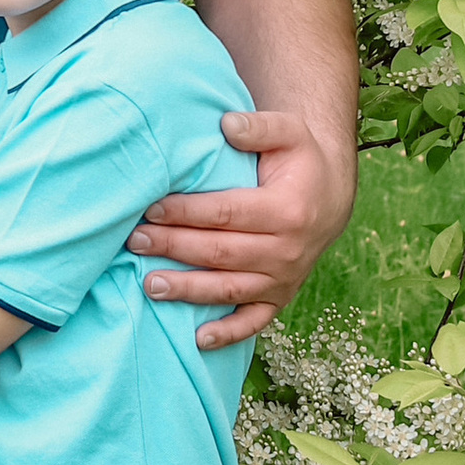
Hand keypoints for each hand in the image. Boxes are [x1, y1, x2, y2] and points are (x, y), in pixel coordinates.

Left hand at [127, 106, 352, 348]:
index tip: (150, 208)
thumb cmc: (300, 161)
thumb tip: (225, 124)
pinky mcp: (280, 297)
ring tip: (149, 285)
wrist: (330, 197)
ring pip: (230, 289)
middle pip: (221, 252)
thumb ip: (259, 127)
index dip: (186, 211)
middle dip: (174, 247)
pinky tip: (198, 340)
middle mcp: (288, 250)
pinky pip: (254, 321)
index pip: (227, 213)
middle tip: (134, 241)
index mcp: (288, 210)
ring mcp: (284, 279)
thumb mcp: (289, 133)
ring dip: (189, 290)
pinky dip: (228, 334)